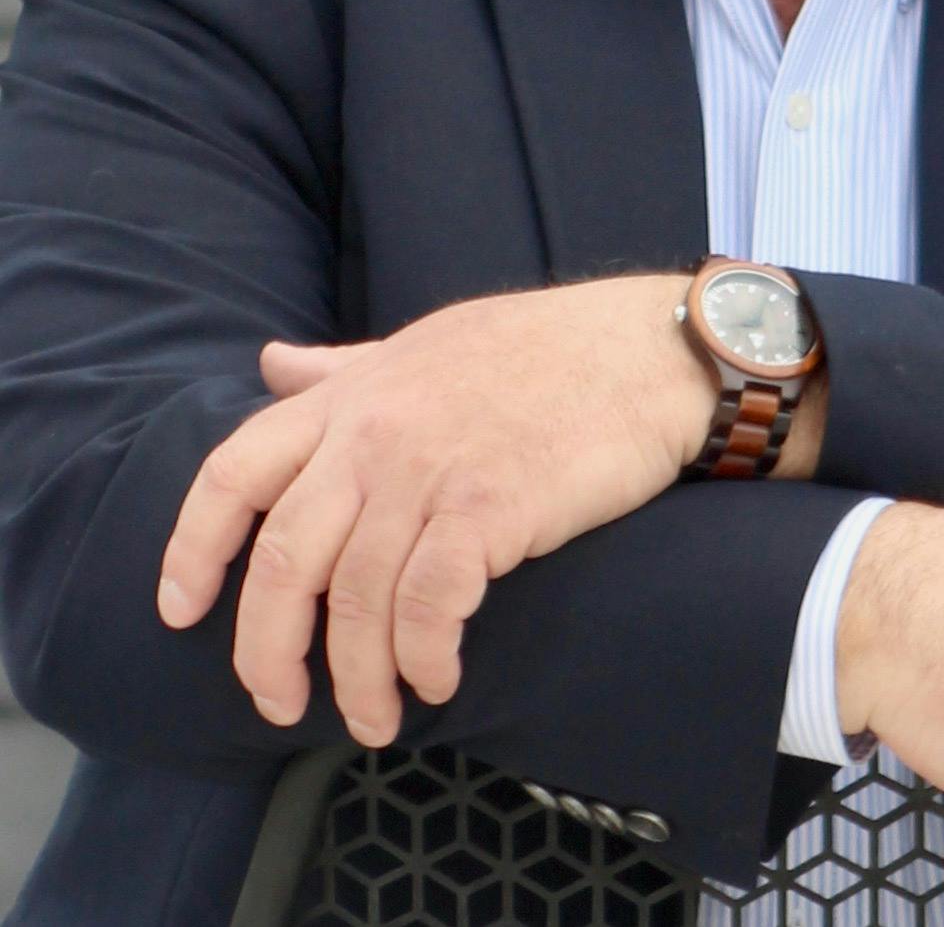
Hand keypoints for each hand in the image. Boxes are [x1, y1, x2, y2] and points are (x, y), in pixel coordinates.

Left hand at [156, 276, 713, 746]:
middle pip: (281, 560)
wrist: (647, 349)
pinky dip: (423, 657)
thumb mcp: (425, 344)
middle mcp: (375, 432)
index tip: (179, 609)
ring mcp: (430, 469)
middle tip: (281, 703)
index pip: (234, 471)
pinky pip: (428, 606)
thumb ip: (344, 366)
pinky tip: (439, 677)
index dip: (193, 547)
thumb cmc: (543, 350)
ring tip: (379, 715)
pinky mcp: (491, 507)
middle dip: (266, 651)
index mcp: (352, 394)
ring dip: (356, 679)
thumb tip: (272, 365)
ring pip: (354, 600)